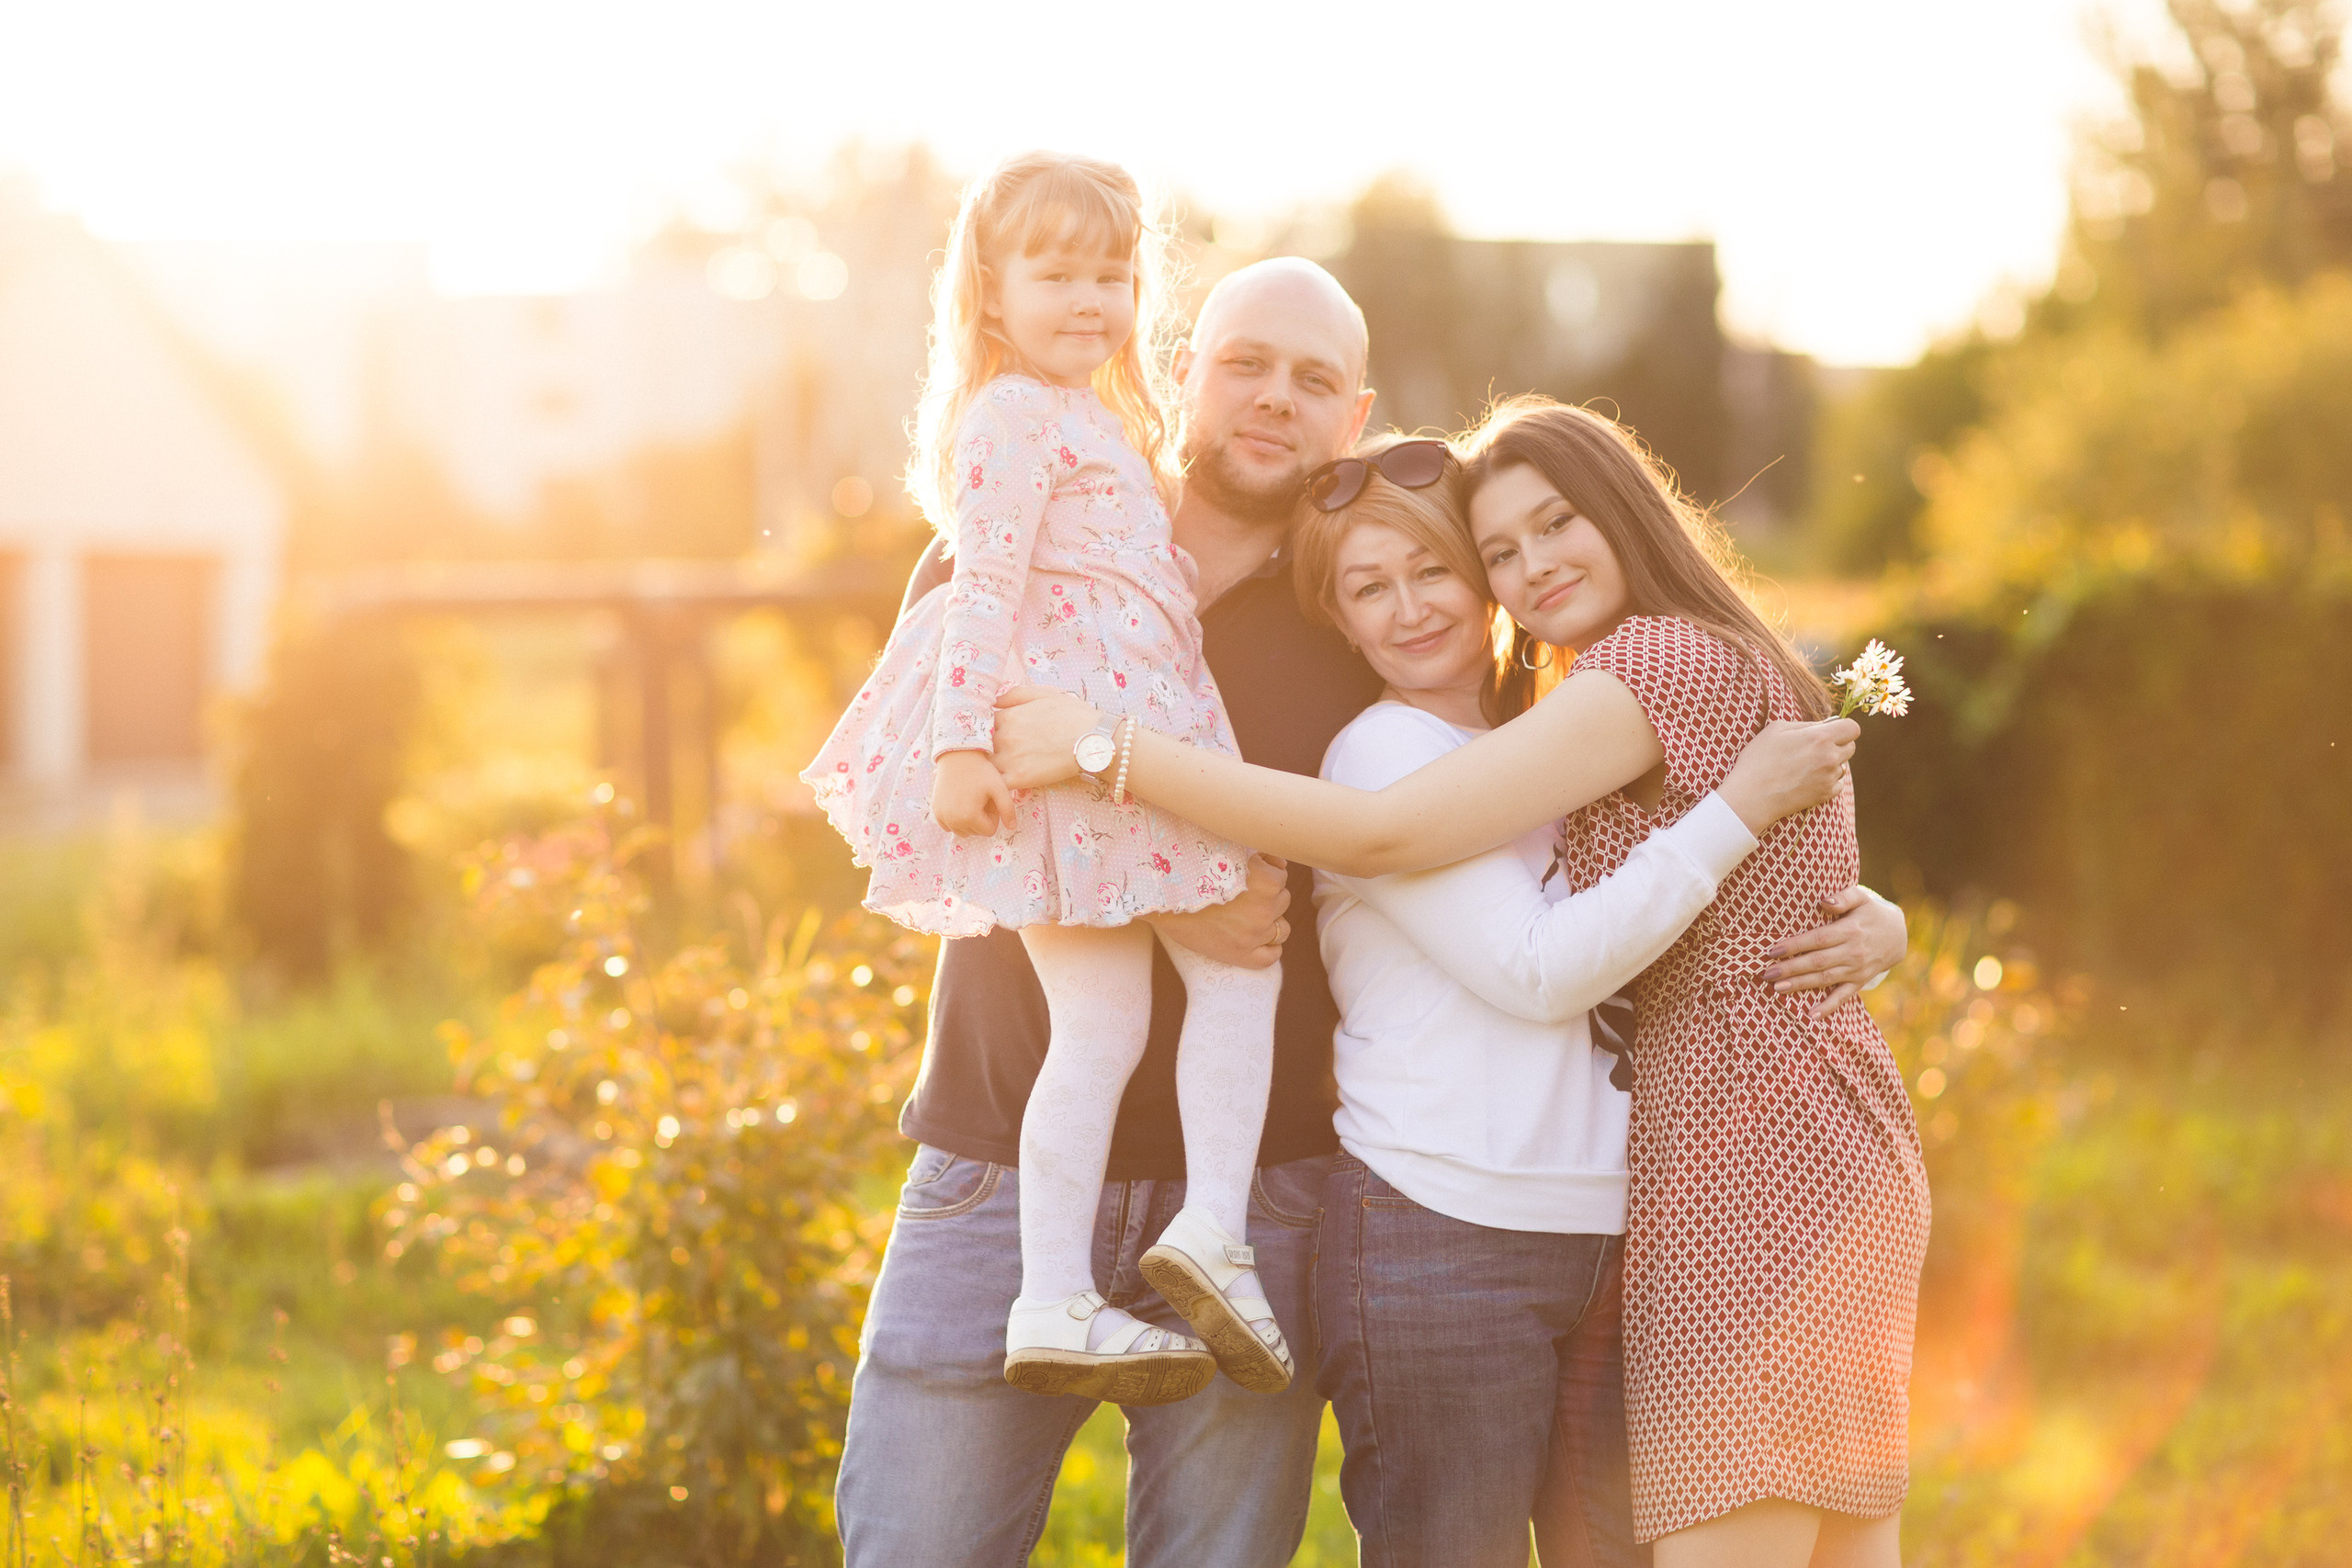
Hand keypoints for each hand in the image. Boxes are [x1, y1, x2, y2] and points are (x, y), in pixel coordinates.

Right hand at [931, 749, 1012, 835]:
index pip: (989, 831)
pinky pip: (948, 825)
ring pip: (962, 830)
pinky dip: (956, 819)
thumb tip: (1012, 828)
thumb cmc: (981, 771)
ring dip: (969, 820)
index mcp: (970, 817)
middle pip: (976, 831)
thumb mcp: (999, 788)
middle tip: (983, 799)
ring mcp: (942, 816)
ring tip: (973, 800)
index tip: (991, 800)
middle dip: (982, 819)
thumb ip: (1008, 810)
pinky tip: (961, 802)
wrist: (957, 755)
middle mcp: (953, 821)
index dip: (994, 816)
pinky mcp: (936, 810)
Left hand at [991, 686, 1105, 788]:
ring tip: (996, 771)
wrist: (1095, 741)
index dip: (988, 730)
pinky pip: (996, 784)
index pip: (983, 724)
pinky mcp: (1019, 778)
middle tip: (996, 755)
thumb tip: (993, 702)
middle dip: (986, 749)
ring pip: (986, 765)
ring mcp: (1009, 758)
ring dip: (988, 768)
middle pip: (982, 745)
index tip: (996, 736)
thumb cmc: (1074, 716)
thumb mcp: (1044, 695)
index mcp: (1008, 715)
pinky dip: (995, 785)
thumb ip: (1015, 695)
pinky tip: (1000, 785)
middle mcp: (1004, 736)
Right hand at [1147, 854, 1291, 969]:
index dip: (1264, 873)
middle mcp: (1264, 911)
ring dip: (1270, 921)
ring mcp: (1254, 936)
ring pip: (1281, 928)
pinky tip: (1254, 939)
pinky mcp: (1242, 956)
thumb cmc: (1192, 872)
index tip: (1246, 874)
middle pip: (1282, 900)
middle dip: (1267, 897)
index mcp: (1264, 883)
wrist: (1162, 901)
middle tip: (1242, 894)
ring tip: (1246, 916)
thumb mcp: (1227, 854)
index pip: (1280, 876)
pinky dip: (1268, 947)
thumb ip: (1259, 856)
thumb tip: (1281, 864)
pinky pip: (1271, 955)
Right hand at [1717, 718, 1858, 835]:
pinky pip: (1837, 784)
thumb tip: (1823, 725)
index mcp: (1820, 737)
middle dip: (1838, 745)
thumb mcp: (1776, 729)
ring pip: (1843, 766)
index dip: (1843, 728)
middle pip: (1851, 747)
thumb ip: (1804, 724)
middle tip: (1816, 749)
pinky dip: (1827, 781)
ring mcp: (1829, 778)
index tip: (1831, 731)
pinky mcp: (1825, 795)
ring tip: (1806, 767)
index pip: (1852, 728)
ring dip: (1831, 765)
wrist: (1751, 796)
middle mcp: (1830, 757)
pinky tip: (1807, 780)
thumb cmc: (1758, 759)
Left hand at [1760, 885, 1908, 1016]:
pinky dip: (1828, 1007)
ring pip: (1825, 979)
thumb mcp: (1861, 898)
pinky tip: (1811, 1016)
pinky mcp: (1859, 981)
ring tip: (1777, 989)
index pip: (1818, 940)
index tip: (1772, 950)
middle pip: (1818, 962)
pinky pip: (1843, 996)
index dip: (1795, 946)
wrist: (1898, 936)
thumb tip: (1824, 901)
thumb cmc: (1871, 913)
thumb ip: (1843, 897)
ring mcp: (1856, 969)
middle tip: (1767, 974)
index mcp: (1850, 931)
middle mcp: (1853, 952)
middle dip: (1791, 969)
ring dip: (1801, 985)